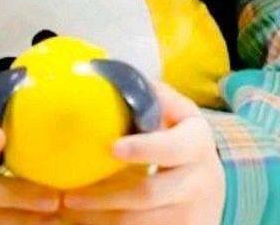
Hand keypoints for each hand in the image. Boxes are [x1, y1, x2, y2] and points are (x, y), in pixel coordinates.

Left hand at [59, 81, 224, 224]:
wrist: (211, 181)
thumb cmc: (180, 135)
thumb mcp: (175, 110)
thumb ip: (148, 94)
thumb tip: (101, 69)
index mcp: (197, 142)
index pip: (171, 147)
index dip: (143, 149)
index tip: (111, 148)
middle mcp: (201, 180)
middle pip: (148, 194)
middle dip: (105, 197)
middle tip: (68, 195)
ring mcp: (194, 213)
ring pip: (142, 223)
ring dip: (102, 219)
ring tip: (69, 209)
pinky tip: (86, 222)